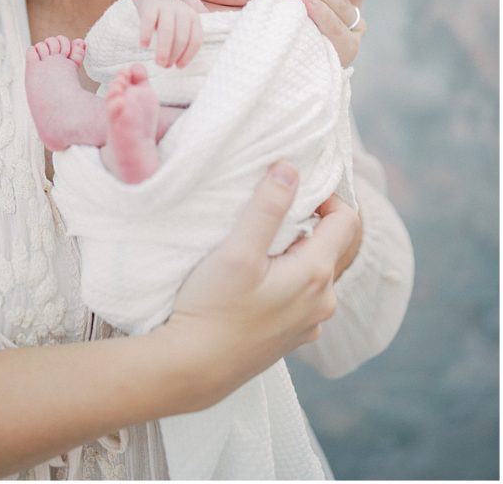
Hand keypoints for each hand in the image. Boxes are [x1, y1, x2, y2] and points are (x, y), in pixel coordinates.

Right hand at [133, 0, 203, 67]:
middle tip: (165, 66)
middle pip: (181, 37)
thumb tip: (182, 64)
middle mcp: (182, 10)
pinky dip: (146, 35)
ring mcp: (166, 6)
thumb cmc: (170, 18)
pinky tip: (144, 46)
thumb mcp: (184, 24)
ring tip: (158, 63)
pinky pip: (148, 21)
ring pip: (167, 31)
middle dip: (174, 55)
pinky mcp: (150, 5)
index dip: (188, 56)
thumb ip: (188, 39)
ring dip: (163, 50)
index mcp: (193, 17)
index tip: (179, 67)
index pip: (195, 40)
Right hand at [162, 163, 358, 405]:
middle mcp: (324, 302)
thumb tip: (291, 168)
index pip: (347, 220)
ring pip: (313, 269)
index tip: (293, 188)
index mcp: (317, 275)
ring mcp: (309, 323)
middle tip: (267, 213)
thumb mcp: (237, 249)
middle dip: (306, 222)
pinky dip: (285, 277)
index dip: (326, 196)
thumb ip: (267, 207)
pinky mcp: (291, 336)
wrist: (192, 369)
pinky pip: (300, 294)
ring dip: (293, 251)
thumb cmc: (212, 308)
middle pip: (330, 244)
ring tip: (256, 246)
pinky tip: (253, 281)